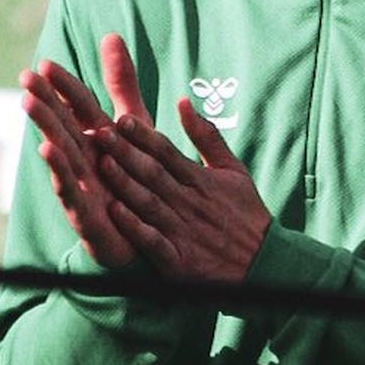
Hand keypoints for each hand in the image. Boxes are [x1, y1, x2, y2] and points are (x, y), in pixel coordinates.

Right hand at [21, 35, 149, 267]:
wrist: (146, 235)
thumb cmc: (135, 177)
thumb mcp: (135, 124)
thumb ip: (122, 84)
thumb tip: (110, 35)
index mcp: (95, 137)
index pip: (78, 107)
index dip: (64, 86)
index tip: (46, 63)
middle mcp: (84, 159)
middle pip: (63, 126)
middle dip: (45, 102)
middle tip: (25, 78)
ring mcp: (83, 186)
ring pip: (62, 155)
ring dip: (46, 130)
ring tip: (29, 107)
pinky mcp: (86, 215)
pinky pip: (73, 193)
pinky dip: (60, 173)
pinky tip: (48, 152)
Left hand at [96, 98, 270, 280]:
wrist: (264, 263)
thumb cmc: (245, 213)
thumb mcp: (233, 169)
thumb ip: (207, 136)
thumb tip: (183, 101)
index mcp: (201, 180)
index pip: (167, 152)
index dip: (143, 136)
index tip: (121, 119)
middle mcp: (190, 203)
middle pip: (153, 173)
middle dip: (125, 153)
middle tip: (100, 133)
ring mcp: (184, 232)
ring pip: (150, 203)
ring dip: (125, 184)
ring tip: (103, 164)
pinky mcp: (180, 261)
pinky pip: (154, 242)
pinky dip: (136, 227)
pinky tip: (115, 212)